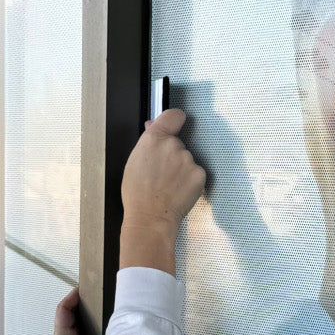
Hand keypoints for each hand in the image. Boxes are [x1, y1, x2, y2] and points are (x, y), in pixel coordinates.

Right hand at [119, 109, 206, 272]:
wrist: (150, 219)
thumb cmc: (137, 195)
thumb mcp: (134, 163)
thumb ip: (147, 142)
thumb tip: (153, 125)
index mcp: (154, 139)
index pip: (174, 115)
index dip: (174, 120)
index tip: (175, 126)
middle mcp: (173, 145)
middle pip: (179, 143)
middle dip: (173, 155)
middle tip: (162, 174)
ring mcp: (188, 160)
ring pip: (187, 160)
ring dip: (181, 170)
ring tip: (168, 187)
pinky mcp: (199, 174)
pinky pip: (196, 173)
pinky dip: (190, 182)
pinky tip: (178, 192)